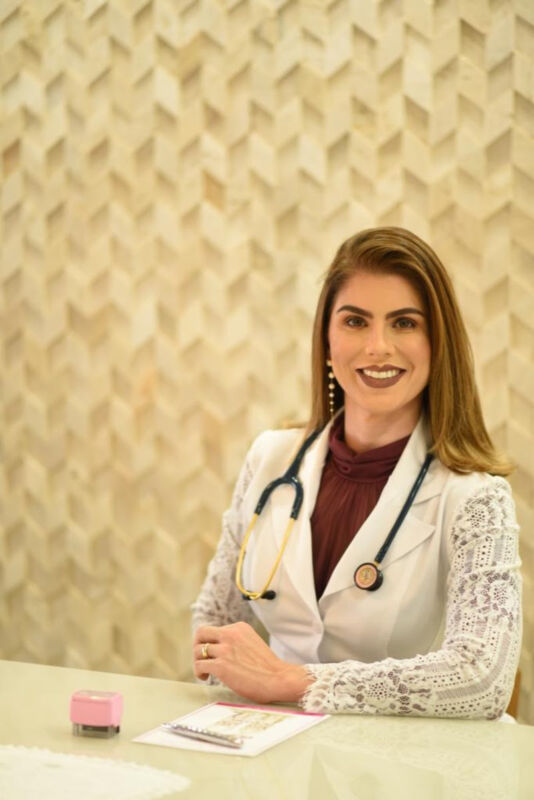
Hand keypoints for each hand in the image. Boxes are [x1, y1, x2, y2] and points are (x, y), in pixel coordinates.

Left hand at [193, 622, 311, 703]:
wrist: (279, 679)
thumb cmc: (267, 667)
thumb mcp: (251, 642)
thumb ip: (236, 641)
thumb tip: (220, 649)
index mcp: (239, 627)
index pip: (215, 630)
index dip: (211, 642)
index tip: (213, 653)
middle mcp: (230, 634)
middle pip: (201, 633)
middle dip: (197, 645)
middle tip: (201, 658)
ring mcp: (225, 649)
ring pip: (197, 650)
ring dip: (197, 661)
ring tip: (205, 672)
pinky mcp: (221, 665)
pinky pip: (199, 665)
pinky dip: (199, 672)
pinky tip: (205, 678)